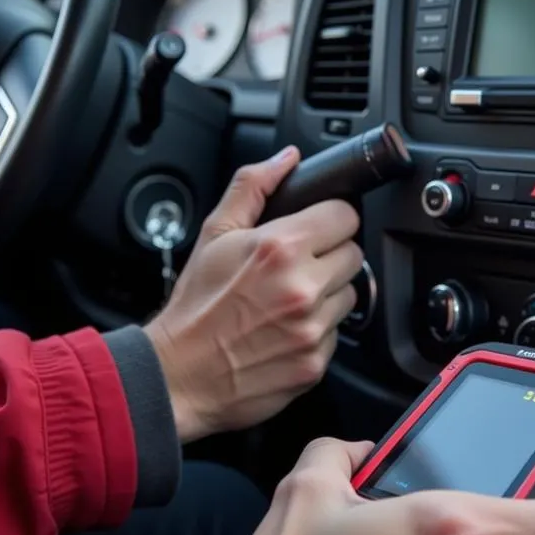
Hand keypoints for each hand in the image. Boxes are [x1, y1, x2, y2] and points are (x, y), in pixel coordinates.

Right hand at [145, 147, 362, 441]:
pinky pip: (338, 334)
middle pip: (354, 254)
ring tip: (288, 299)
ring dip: (327, 293)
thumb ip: (254, 187)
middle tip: (297, 266)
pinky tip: (287, 328)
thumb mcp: (215, 233)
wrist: (179, 375)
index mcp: (281, 247)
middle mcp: (303, 287)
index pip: (345, 215)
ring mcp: (312, 328)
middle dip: (329, 255)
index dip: (330, 219)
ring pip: (350, 294)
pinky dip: (318, 329)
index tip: (317, 228)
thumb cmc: (194, 306)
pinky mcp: (317, 362)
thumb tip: (287, 159)